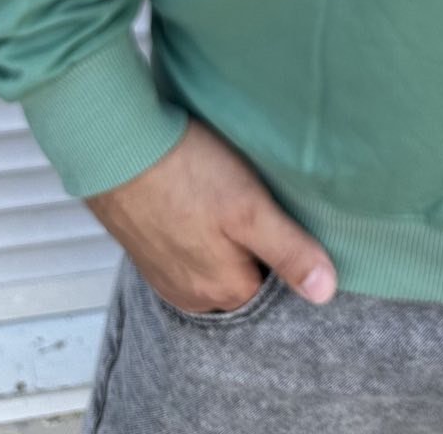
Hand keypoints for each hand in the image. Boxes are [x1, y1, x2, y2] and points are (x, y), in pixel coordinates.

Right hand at [84, 116, 337, 310]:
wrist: (117, 148)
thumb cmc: (187, 173)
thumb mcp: (251, 209)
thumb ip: (289, 252)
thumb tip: (325, 292)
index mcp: (224, 291)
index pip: (276, 286)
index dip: (287, 250)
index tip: (285, 216)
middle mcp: (193, 295)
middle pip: (245, 275)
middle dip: (256, 245)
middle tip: (259, 200)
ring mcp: (166, 274)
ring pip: (215, 262)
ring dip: (226, 237)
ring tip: (228, 196)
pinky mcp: (148, 250)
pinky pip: (187, 249)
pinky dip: (198, 229)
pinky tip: (200, 198)